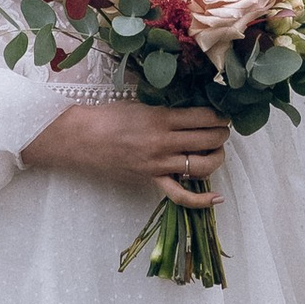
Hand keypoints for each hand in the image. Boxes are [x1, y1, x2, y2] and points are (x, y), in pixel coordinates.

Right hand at [27, 98, 226, 206]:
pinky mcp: (151, 179)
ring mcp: (158, 164)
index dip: (220, 116)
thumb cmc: (109, 116)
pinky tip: (217, 197)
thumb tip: (194, 110)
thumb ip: (168, 109)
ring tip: (216, 150)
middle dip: (222, 134)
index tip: (223, 114)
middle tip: (222, 129)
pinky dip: (201, 199)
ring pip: (202, 165)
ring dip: (217, 157)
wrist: (82, 137)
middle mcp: (163, 142)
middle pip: (208, 140)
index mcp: (161, 118)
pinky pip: (180, 195)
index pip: (204, 117)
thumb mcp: (141, 104)